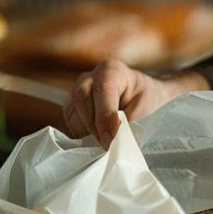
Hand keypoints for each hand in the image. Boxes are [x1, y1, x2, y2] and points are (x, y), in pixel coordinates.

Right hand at [63, 59, 208, 148]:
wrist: (139, 92)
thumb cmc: (143, 96)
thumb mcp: (143, 106)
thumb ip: (124, 120)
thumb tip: (109, 137)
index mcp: (111, 70)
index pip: (102, 90)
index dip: (104, 115)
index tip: (109, 137)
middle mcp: (90, 76)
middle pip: (82, 99)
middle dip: (93, 125)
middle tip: (107, 143)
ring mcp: (77, 88)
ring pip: (72, 111)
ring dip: (86, 129)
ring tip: (104, 137)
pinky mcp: (71, 102)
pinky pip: (69, 119)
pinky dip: (80, 130)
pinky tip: (95, 133)